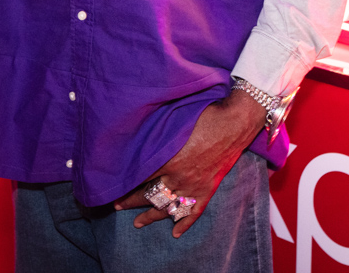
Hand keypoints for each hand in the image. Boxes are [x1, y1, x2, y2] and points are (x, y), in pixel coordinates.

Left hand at [113, 89, 266, 237]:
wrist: (234, 123)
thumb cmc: (205, 116)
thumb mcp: (175, 122)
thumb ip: (158, 134)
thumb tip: (141, 136)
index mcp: (168, 159)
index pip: (140, 177)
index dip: (125, 182)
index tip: (113, 186)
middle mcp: (178, 177)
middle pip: (149, 195)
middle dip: (131, 201)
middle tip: (117, 205)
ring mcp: (194, 186)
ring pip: (168, 207)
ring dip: (151, 216)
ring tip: (138, 223)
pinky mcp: (208, 189)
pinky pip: (194, 212)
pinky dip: (185, 223)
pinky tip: (176, 232)